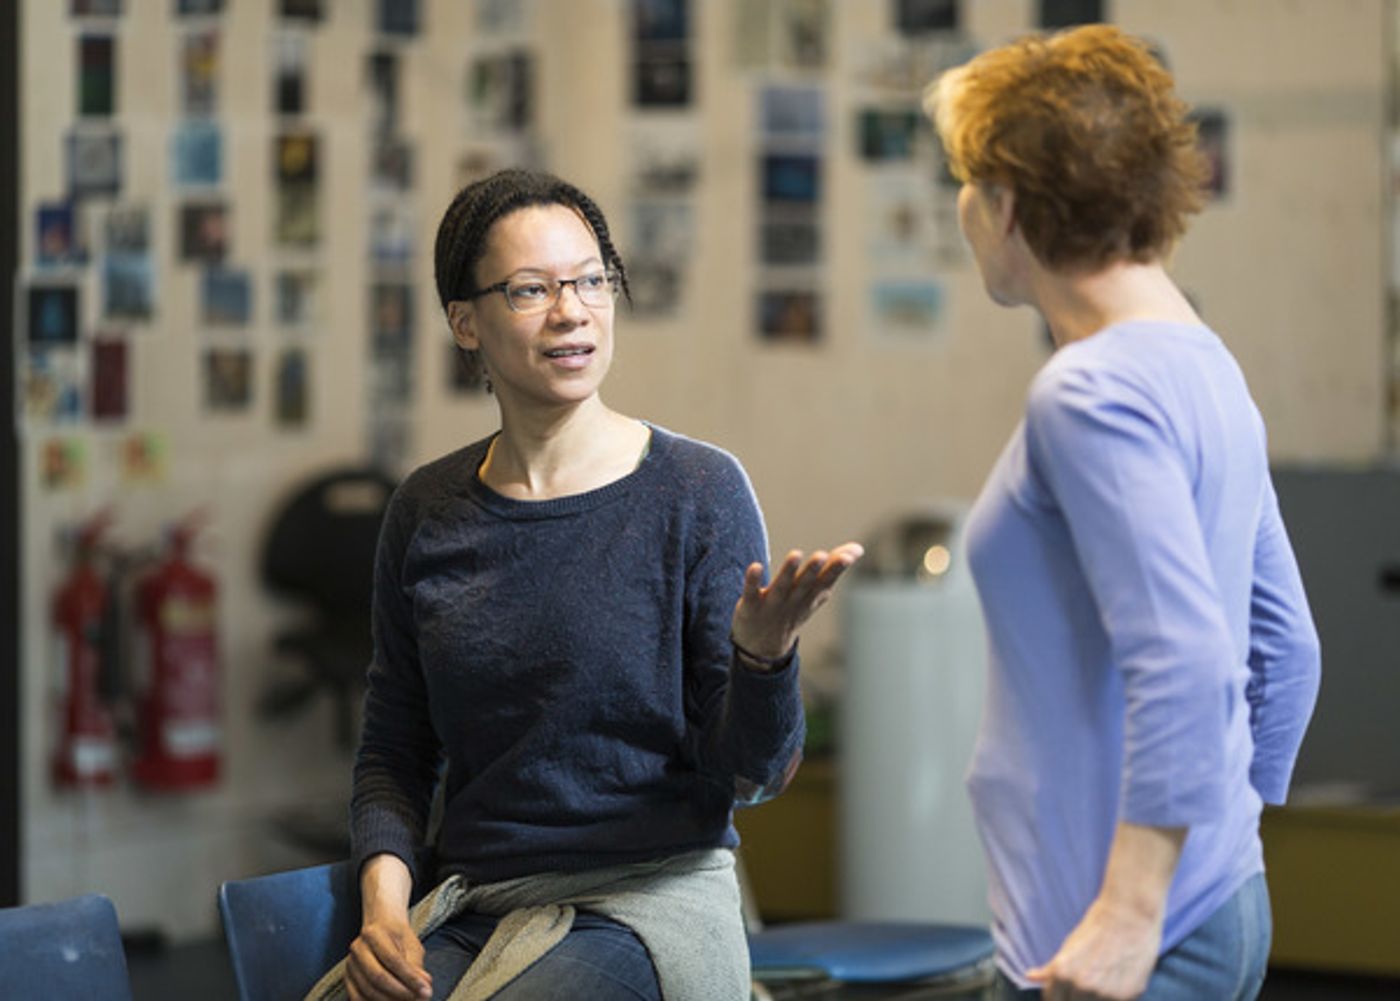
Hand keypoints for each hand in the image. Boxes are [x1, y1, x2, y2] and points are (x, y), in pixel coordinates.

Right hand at [346, 912, 432, 1000]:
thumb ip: (416, 967)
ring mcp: (350, 964)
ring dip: (389, 1000)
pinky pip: (357, 997)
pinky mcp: (347, 978)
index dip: (410, 978)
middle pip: (378, 976)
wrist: (379, 929)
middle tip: (417, 998)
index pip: (393, 960)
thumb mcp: (411, 946)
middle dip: (400, 992)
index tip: (425, 990)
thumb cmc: (398, 938)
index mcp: (374, 933)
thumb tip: (424, 988)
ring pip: (368, 989)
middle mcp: (358, 948)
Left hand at [730, 543, 863, 661]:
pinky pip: (750, 592)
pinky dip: (752, 581)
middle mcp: (793, 600)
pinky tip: (755, 566)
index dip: (836, 569)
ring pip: (781, 587)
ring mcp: (771, 604)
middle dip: (813, 570)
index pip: (825, 581)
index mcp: (810, 596)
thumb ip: (833, 568)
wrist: (763, 646)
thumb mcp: (816, 592)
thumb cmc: (793, 610)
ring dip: (788, 572)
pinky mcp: (749, 606)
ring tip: (796, 554)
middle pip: (804, 584)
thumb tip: (858, 548)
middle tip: (822, 555)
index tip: (848, 556)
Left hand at [1025, 894, 1160, 1000]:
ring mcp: (1104, 994)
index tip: (1064, 992)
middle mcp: (1081, 986)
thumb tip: (1029, 976)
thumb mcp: (1067, 947)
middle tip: (1087, 981)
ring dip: (1095, 999)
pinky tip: (1118, 982)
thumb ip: (1049, 970)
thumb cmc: (1095, 929)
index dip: (1058, 997)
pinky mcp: (1126, 997)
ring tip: (1103, 979)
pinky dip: (1113, 998)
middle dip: (1076, 998)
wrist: (1129, 916)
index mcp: (1061, 974)